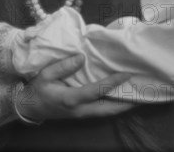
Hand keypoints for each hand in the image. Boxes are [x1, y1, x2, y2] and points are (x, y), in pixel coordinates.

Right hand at [15, 54, 134, 120]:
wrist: (29, 108)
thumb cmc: (38, 89)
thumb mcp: (45, 75)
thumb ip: (63, 66)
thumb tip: (81, 57)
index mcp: (72, 99)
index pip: (97, 91)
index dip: (112, 83)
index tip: (127, 74)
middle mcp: (80, 110)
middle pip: (108, 109)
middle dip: (126, 103)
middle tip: (143, 93)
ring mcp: (82, 115)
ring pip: (106, 113)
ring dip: (122, 105)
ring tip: (137, 95)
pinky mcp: (82, 114)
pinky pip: (101, 112)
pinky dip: (113, 106)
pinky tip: (121, 98)